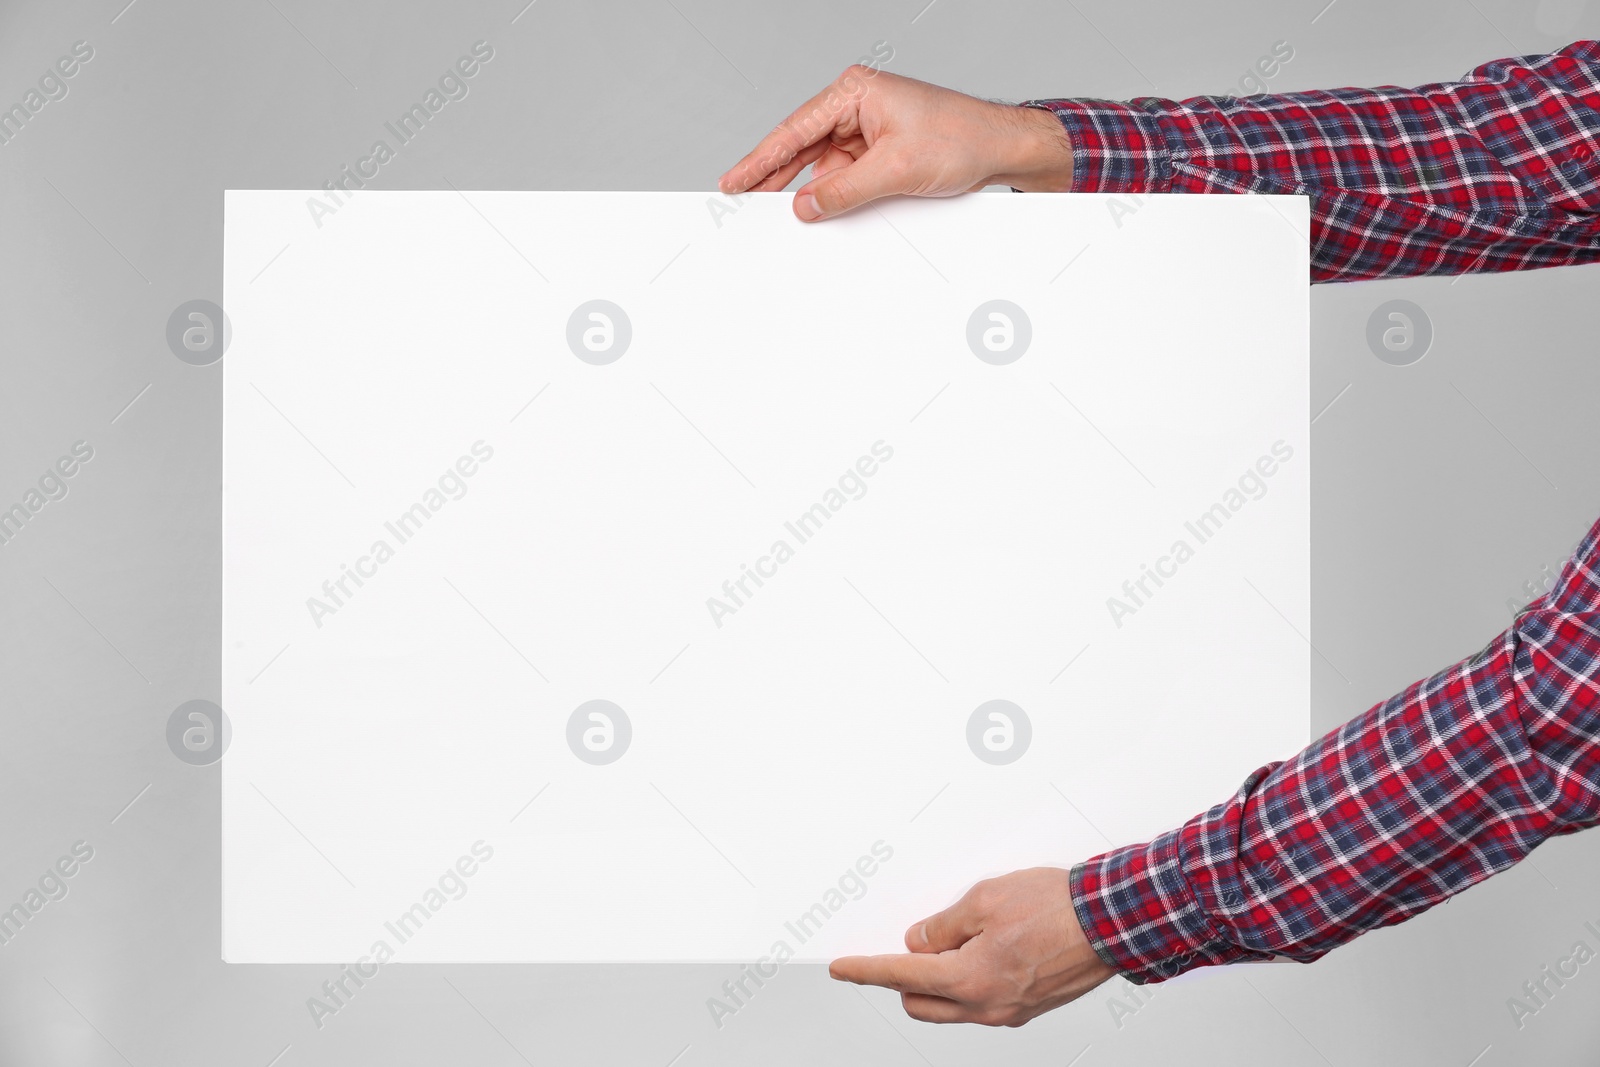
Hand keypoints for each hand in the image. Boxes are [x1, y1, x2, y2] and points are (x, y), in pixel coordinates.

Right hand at [718, 67, 1073, 221]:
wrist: (1000, 148)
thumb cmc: (961, 138)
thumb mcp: (895, 170)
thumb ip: (843, 190)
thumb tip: (804, 206)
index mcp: (855, 91)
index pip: (794, 130)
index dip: (759, 159)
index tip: (733, 181)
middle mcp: (856, 104)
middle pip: (800, 146)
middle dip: (773, 176)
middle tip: (740, 201)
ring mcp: (866, 128)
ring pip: (820, 164)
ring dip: (806, 190)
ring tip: (774, 214)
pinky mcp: (877, 149)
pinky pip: (842, 175)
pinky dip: (830, 194)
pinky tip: (817, 212)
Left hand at [829, 867, 1117, 1025]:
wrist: (1112, 923)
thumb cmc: (1057, 909)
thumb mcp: (985, 900)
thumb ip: (943, 926)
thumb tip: (919, 943)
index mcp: (969, 980)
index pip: (900, 976)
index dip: (865, 970)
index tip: (842, 968)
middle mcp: (987, 1006)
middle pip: (920, 1002)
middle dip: (903, 977)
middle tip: (908, 944)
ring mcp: (1009, 1011)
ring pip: (951, 1006)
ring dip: (939, 980)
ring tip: (955, 939)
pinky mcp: (1027, 1007)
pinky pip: (981, 1001)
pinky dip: (969, 980)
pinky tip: (982, 949)